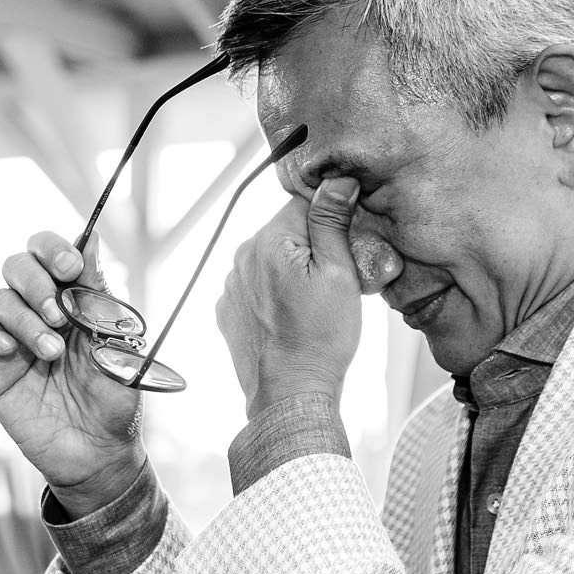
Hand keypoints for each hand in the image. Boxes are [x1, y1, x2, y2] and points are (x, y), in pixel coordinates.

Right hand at [0, 232, 145, 517]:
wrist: (96, 455)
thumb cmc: (114, 401)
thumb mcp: (116, 348)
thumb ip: (100, 297)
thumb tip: (90, 240)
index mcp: (75, 300)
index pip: (54, 254)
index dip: (56, 250)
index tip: (71, 269)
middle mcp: (41, 311)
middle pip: (18, 265)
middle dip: (37, 284)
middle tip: (60, 317)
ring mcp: (13, 337)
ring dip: (24, 320)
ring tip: (50, 354)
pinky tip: (9, 352)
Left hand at [215, 175, 362, 420]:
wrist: (291, 393)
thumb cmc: (319, 340)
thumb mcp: (339, 273)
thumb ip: (332, 221)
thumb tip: (336, 180)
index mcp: (268, 239)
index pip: (304, 204)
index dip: (331, 221)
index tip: (345, 247)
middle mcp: (242, 256)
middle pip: (285, 231)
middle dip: (311, 247)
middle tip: (334, 281)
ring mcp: (231, 285)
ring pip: (270, 259)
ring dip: (291, 271)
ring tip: (313, 305)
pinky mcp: (229, 309)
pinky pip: (256, 286)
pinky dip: (274, 294)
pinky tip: (292, 317)